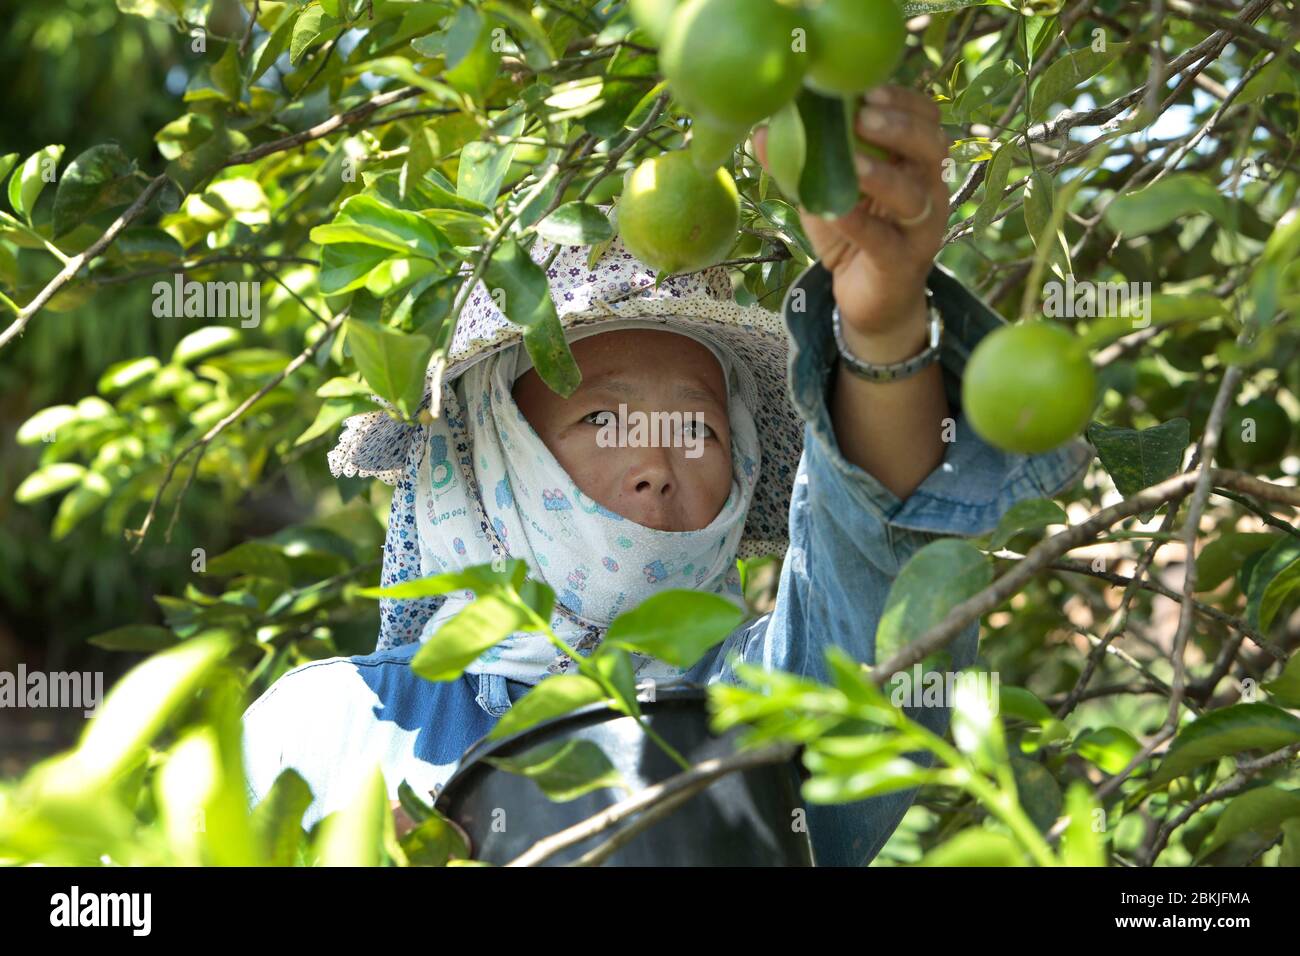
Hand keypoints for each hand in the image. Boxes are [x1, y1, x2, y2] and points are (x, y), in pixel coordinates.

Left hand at [754, 84, 949, 362]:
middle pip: (932, 148)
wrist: (868, 301)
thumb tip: (760, 128)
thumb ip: (800, 161)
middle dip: (900, 128)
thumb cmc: (853, 236)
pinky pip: (883, 241)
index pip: (926, 120)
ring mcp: (921, 229)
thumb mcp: (823, 193)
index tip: (869, 89)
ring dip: (883, 175)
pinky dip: (860, 223)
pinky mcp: (902, 264)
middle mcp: (929, 191)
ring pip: (915, 195)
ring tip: (853, 161)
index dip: (904, 102)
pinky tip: (838, 210)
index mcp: (915, 164)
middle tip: (863, 115)